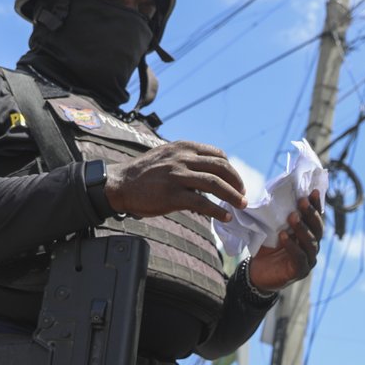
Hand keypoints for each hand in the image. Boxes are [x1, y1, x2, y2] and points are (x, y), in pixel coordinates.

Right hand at [103, 140, 244, 221]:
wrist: (120, 183)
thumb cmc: (146, 173)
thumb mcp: (168, 156)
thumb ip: (188, 160)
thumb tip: (212, 175)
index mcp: (183, 147)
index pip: (217, 155)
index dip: (231, 170)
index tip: (236, 182)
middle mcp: (182, 158)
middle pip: (221, 168)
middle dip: (237, 182)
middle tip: (243, 195)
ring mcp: (177, 176)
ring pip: (215, 184)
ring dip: (233, 196)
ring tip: (241, 205)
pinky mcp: (172, 195)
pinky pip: (202, 202)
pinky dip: (217, 211)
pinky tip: (224, 217)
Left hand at [248, 191, 324, 290]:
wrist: (257, 272)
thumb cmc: (267, 248)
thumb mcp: (272, 228)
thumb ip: (277, 216)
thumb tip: (275, 193)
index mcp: (308, 234)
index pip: (316, 218)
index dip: (316, 205)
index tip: (313, 192)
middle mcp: (312, 246)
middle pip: (318, 229)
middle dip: (311, 214)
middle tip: (302, 201)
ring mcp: (308, 260)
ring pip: (311, 243)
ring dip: (302, 228)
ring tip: (292, 217)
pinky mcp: (300, 271)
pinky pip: (299, 257)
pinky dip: (292, 246)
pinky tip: (283, 236)